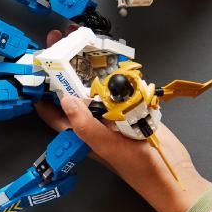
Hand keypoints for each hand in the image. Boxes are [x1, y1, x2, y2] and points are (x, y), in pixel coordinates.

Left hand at [35, 30, 211, 211]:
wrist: (174, 174)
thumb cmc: (139, 168)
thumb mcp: (106, 146)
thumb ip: (85, 126)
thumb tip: (65, 101)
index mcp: (78, 132)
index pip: (52, 109)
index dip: (42, 89)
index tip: (37, 64)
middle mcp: (91, 120)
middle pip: (71, 88)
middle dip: (63, 64)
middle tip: (58, 38)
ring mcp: (111, 112)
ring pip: (93, 84)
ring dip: (87, 62)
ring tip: (79, 37)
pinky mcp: (131, 107)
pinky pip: (117, 85)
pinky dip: (113, 70)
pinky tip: (108, 52)